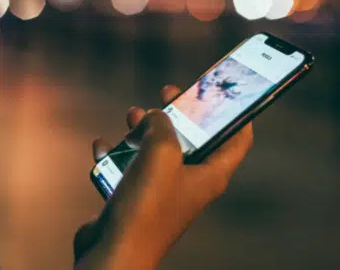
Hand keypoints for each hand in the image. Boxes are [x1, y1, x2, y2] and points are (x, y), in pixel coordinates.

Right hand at [74, 85, 252, 269]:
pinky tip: (104, 145)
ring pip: (159, 149)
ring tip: (131, 115)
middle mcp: (190, 181)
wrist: (114, 250)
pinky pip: (132, 166)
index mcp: (210, 173)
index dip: (235, 113)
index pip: (238, 138)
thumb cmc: (147, 204)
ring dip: (145, 130)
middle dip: (180, 113)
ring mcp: (163, 190)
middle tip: (166, 93)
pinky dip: (119, 153)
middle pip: (193, 138)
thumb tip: (155, 116)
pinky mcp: (139, 196)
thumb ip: (162, 125)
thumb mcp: (161, 154)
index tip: (222, 91)